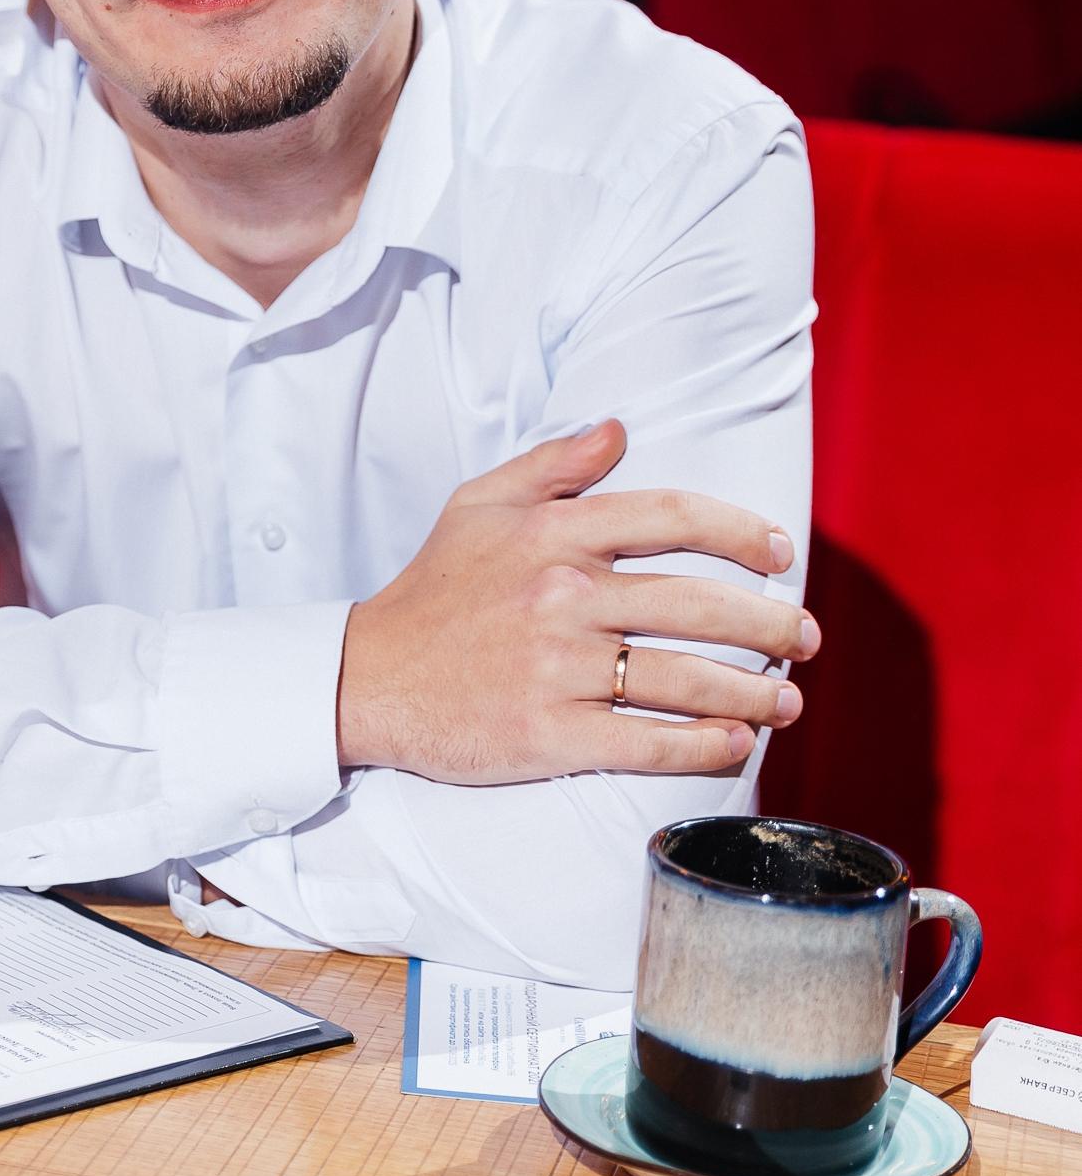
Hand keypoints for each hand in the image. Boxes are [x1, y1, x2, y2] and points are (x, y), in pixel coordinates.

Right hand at [337, 420, 818, 784]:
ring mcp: (556, 666)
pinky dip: (702, 745)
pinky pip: (645, 740)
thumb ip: (553, 463)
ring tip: (788, 701)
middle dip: (771, 623)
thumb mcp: (479, 503)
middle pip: (698, 603)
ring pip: (684, 676)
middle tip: (807, 637)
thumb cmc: (433, 589)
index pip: (674, 517)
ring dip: (753, 692)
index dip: (741, 532)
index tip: (779, 555)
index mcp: (555, 533)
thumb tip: (620, 430)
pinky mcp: (547, 732)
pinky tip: (736, 744)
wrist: (368, 676)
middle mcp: (563, 594)